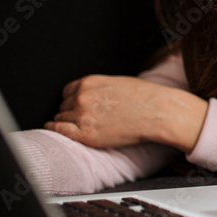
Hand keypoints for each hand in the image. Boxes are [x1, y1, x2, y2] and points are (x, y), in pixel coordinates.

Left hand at [44, 75, 207, 152]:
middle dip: (71, 112)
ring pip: (61, 118)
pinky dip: (57, 130)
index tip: (78, 107)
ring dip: (68, 122)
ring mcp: (82, 116)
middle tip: (85, 119)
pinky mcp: (86, 134)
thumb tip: (93, 94)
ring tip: (82, 127)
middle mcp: (82, 97)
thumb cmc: (146, 97)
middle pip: (64, 106)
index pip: (67, 92)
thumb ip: (100, 87)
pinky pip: (60, 131)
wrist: (159, 112)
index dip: (73, 100)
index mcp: (90, 82)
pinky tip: (58, 130)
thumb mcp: (119, 82)